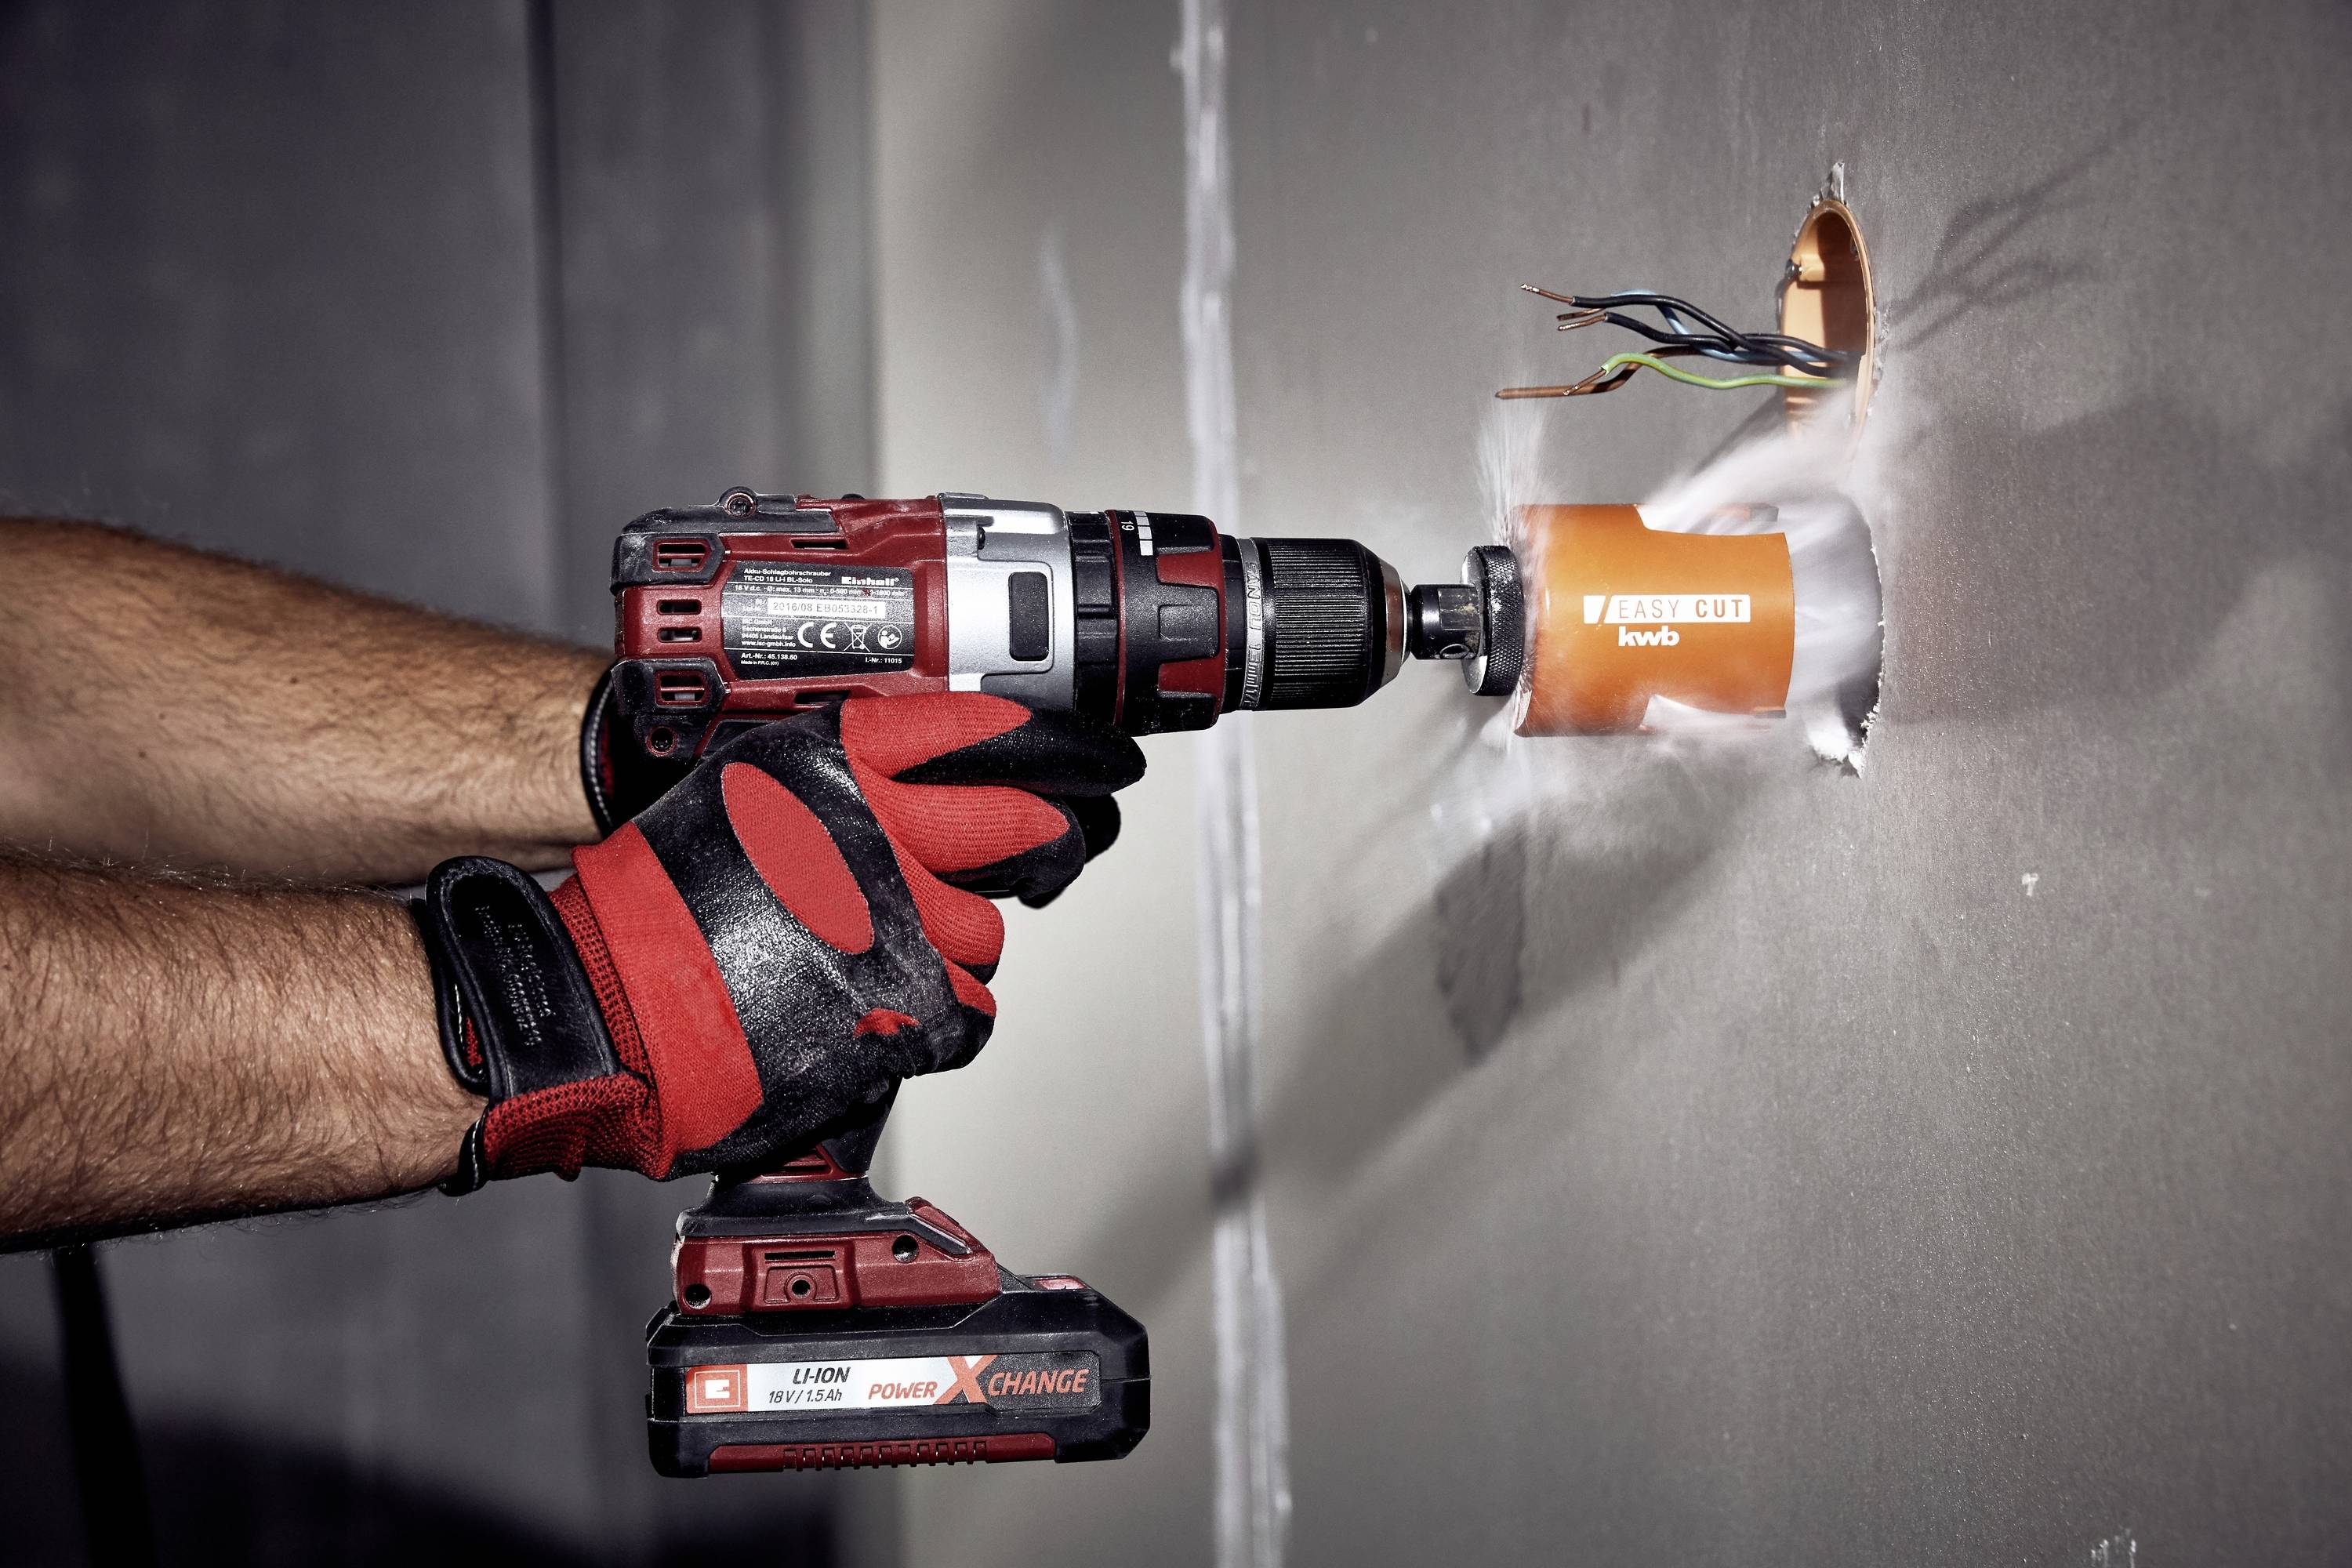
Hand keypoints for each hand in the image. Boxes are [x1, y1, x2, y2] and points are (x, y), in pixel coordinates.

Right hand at [414, 693, 1144, 1186]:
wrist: (605, 1011)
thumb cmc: (653, 916)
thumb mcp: (744, 799)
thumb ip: (835, 785)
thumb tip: (909, 786)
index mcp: (832, 762)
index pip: (979, 729)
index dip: (1053, 744)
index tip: (1094, 755)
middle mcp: (874, 827)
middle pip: (1021, 824)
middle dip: (1042, 843)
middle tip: (1045, 854)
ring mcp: (898, 918)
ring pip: (987, 933)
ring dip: (950, 952)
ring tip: (874, 965)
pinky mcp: (909, 1005)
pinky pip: (970, 1012)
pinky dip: (932, 1024)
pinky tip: (872, 1017)